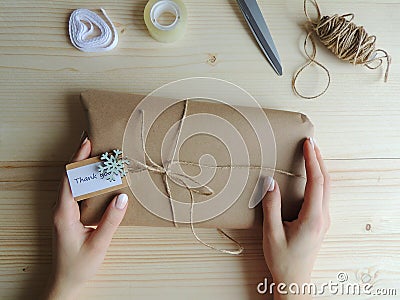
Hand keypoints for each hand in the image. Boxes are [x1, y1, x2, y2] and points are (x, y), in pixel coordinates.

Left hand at [45, 138, 128, 299]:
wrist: (65, 282)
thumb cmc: (79, 266)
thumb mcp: (98, 244)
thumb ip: (111, 221)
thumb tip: (123, 197)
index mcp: (64, 213)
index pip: (68, 178)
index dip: (77, 158)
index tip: (88, 142)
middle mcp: (61, 209)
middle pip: (68, 176)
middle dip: (80, 157)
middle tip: (96, 141)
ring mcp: (64, 212)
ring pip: (72, 184)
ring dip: (83, 168)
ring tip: (97, 154)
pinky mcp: (69, 216)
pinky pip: (76, 193)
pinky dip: (85, 181)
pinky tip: (97, 178)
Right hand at [262, 138, 329, 298]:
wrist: (294, 279)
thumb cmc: (283, 259)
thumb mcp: (272, 233)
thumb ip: (271, 206)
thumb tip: (270, 182)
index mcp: (312, 218)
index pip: (316, 182)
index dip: (313, 160)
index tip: (308, 144)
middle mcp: (322, 217)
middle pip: (326, 181)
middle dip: (319, 159)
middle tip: (310, 142)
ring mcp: (323, 219)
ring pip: (326, 187)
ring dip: (319, 168)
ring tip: (310, 153)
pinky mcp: (320, 221)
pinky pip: (322, 194)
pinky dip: (318, 179)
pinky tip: (310, 174)